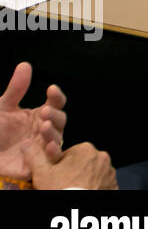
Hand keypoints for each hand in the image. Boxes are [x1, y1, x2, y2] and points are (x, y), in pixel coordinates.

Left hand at [0, 63, 67, 178]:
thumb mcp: (3, 107)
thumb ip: (16, 89)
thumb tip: (25, 65)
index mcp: (39, 115)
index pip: (56, 103)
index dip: (56, 96)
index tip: (51, 89)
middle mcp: (44, 130)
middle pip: (61, 120)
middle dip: (55, 114)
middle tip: (44, 111)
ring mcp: (42, 147)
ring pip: (58, 138)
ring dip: (53, 131)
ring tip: (43, 126)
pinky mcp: (39, 162)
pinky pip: (52, 158)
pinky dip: (53, 152)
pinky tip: (48, 146)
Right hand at [22, 140, 116, 190]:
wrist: (76, 210)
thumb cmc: (60, 189)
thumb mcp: (42, 172)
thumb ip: (35, 155)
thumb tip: (27, 143)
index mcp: (85, 149)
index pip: (69, 154)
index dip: (59, 165)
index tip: (55, 176)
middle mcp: (102, 157)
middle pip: (82, 163)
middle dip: (73, 172)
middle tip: (62, 185)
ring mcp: (110, 172)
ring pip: (93, 174)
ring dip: (84, 180)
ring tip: (72, 189)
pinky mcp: (114, 186)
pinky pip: (102, 184)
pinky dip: (95, 188)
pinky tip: (84, 193)